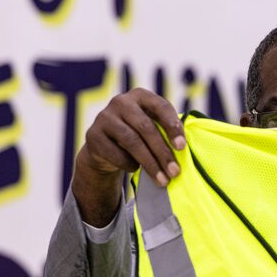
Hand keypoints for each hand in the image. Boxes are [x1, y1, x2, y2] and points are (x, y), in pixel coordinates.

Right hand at [72, 88, 185, 226]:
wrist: (104, 147)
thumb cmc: (138, 135)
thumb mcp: (151, 127)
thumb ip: (165, 131)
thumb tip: (183, 149)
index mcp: (140, 95)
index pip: (161, 106)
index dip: (173, 126)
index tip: (182, 147)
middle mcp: (121, 102)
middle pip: (146, 128)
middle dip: (163, 152)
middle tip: (175, 172)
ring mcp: (104, 117)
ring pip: (132, 142)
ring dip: (150, 164)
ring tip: (163, 180)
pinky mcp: (93, 135)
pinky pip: (115, 153)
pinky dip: (129, 164)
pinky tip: (135, 170)